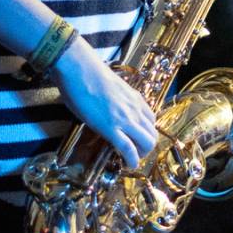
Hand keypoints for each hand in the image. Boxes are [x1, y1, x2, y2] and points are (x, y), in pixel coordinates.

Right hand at [49, 44, 159, 168]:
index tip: (135, 137)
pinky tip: (128, 164)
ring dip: (141, 155)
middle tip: (134, 152)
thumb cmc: (89, 74)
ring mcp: (124, 119)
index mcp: (135, 98)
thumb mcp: (112, 87)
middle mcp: (135, 109)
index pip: (151, 120)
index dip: (145, 132)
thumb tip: (110, 106)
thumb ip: (117, 99)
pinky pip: (128, 149)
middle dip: (146, 147)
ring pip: (146, 143)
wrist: (80, 69)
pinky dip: (132, 160)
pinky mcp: (111, 128)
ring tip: (131, 158)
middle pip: (152, 134)